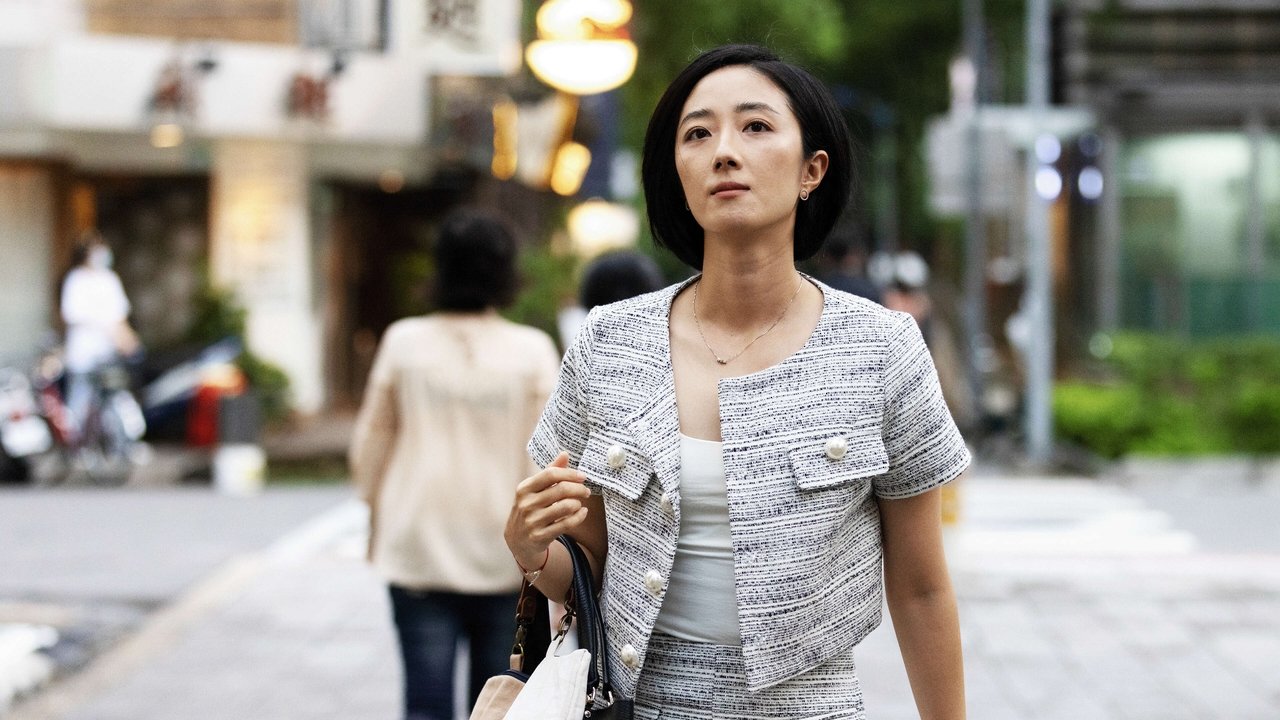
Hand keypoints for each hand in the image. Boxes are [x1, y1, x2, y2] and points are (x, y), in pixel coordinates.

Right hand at [505, 451, 590, 570]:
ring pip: (566, 506)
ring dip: (578, 504)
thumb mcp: (534, 490)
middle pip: (561, 489)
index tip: (582, 476)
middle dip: (579, 489)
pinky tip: (582, 513)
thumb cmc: (530, 509)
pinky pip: (567, 524)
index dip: (570, 473)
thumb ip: (550, 472)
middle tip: (586, 492)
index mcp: (524, 488)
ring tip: (579, 504)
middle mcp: (526, 504)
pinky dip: (579, 517)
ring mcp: (532, 521)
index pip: (550, 474)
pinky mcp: (540, 536)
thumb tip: (565, 454)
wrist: (518, 540)